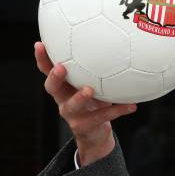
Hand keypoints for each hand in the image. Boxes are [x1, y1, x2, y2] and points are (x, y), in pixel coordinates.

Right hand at [34, 41, 136, 166]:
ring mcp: (72, 114)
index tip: (40, 44)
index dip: (42, 59)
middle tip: (61, 68)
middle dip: (54, 77)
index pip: (48, 71)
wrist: (96, 133)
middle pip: (52, 88)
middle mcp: (63, 99)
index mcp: (63, 86)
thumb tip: (118, 42)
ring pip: (72, 106)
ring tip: (89, 90)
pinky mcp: (84, 126)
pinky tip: (131, 105)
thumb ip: (98, 68)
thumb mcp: (93, 84)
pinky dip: (118, 110)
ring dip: (80, 97)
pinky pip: (102, 116)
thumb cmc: (95, 101)